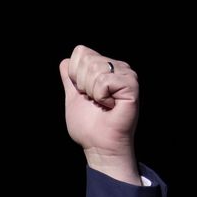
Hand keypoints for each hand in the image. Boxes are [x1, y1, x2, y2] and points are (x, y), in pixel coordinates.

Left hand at [60, 45, 139, 182]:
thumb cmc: (89, 126)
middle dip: (82, 84)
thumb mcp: (73, 98)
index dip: (75, 74)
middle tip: (95, 101)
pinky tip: (110, 106)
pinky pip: (104, 81)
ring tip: (103, 104)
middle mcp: (117, 67)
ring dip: (92, 92)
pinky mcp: (131, 84)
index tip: (84, 93)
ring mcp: (126, 74)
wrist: (100, 145)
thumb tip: (65, 62)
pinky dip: (101, 96)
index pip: (80, 52)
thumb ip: (70, 79)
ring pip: (95, 69)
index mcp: (104, 68)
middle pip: (86, 59)